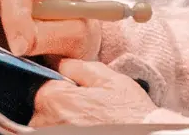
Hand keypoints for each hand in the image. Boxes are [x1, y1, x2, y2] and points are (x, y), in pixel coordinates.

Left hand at [31, 60, 155, 125]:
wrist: (145, 134)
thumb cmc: (128, 112)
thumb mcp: (108, 79)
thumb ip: (78, 67)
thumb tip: (58, 61)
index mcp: (54, 99)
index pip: (44, 84)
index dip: (63, 85)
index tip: (80, 90)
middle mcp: (44, 122)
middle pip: (44, 106)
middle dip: (61, 103)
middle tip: (89, 105)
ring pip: (48, 122)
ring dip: (63, 118)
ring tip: (89, 119)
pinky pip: (55, 130)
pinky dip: (66, 126)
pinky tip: (87, 125)